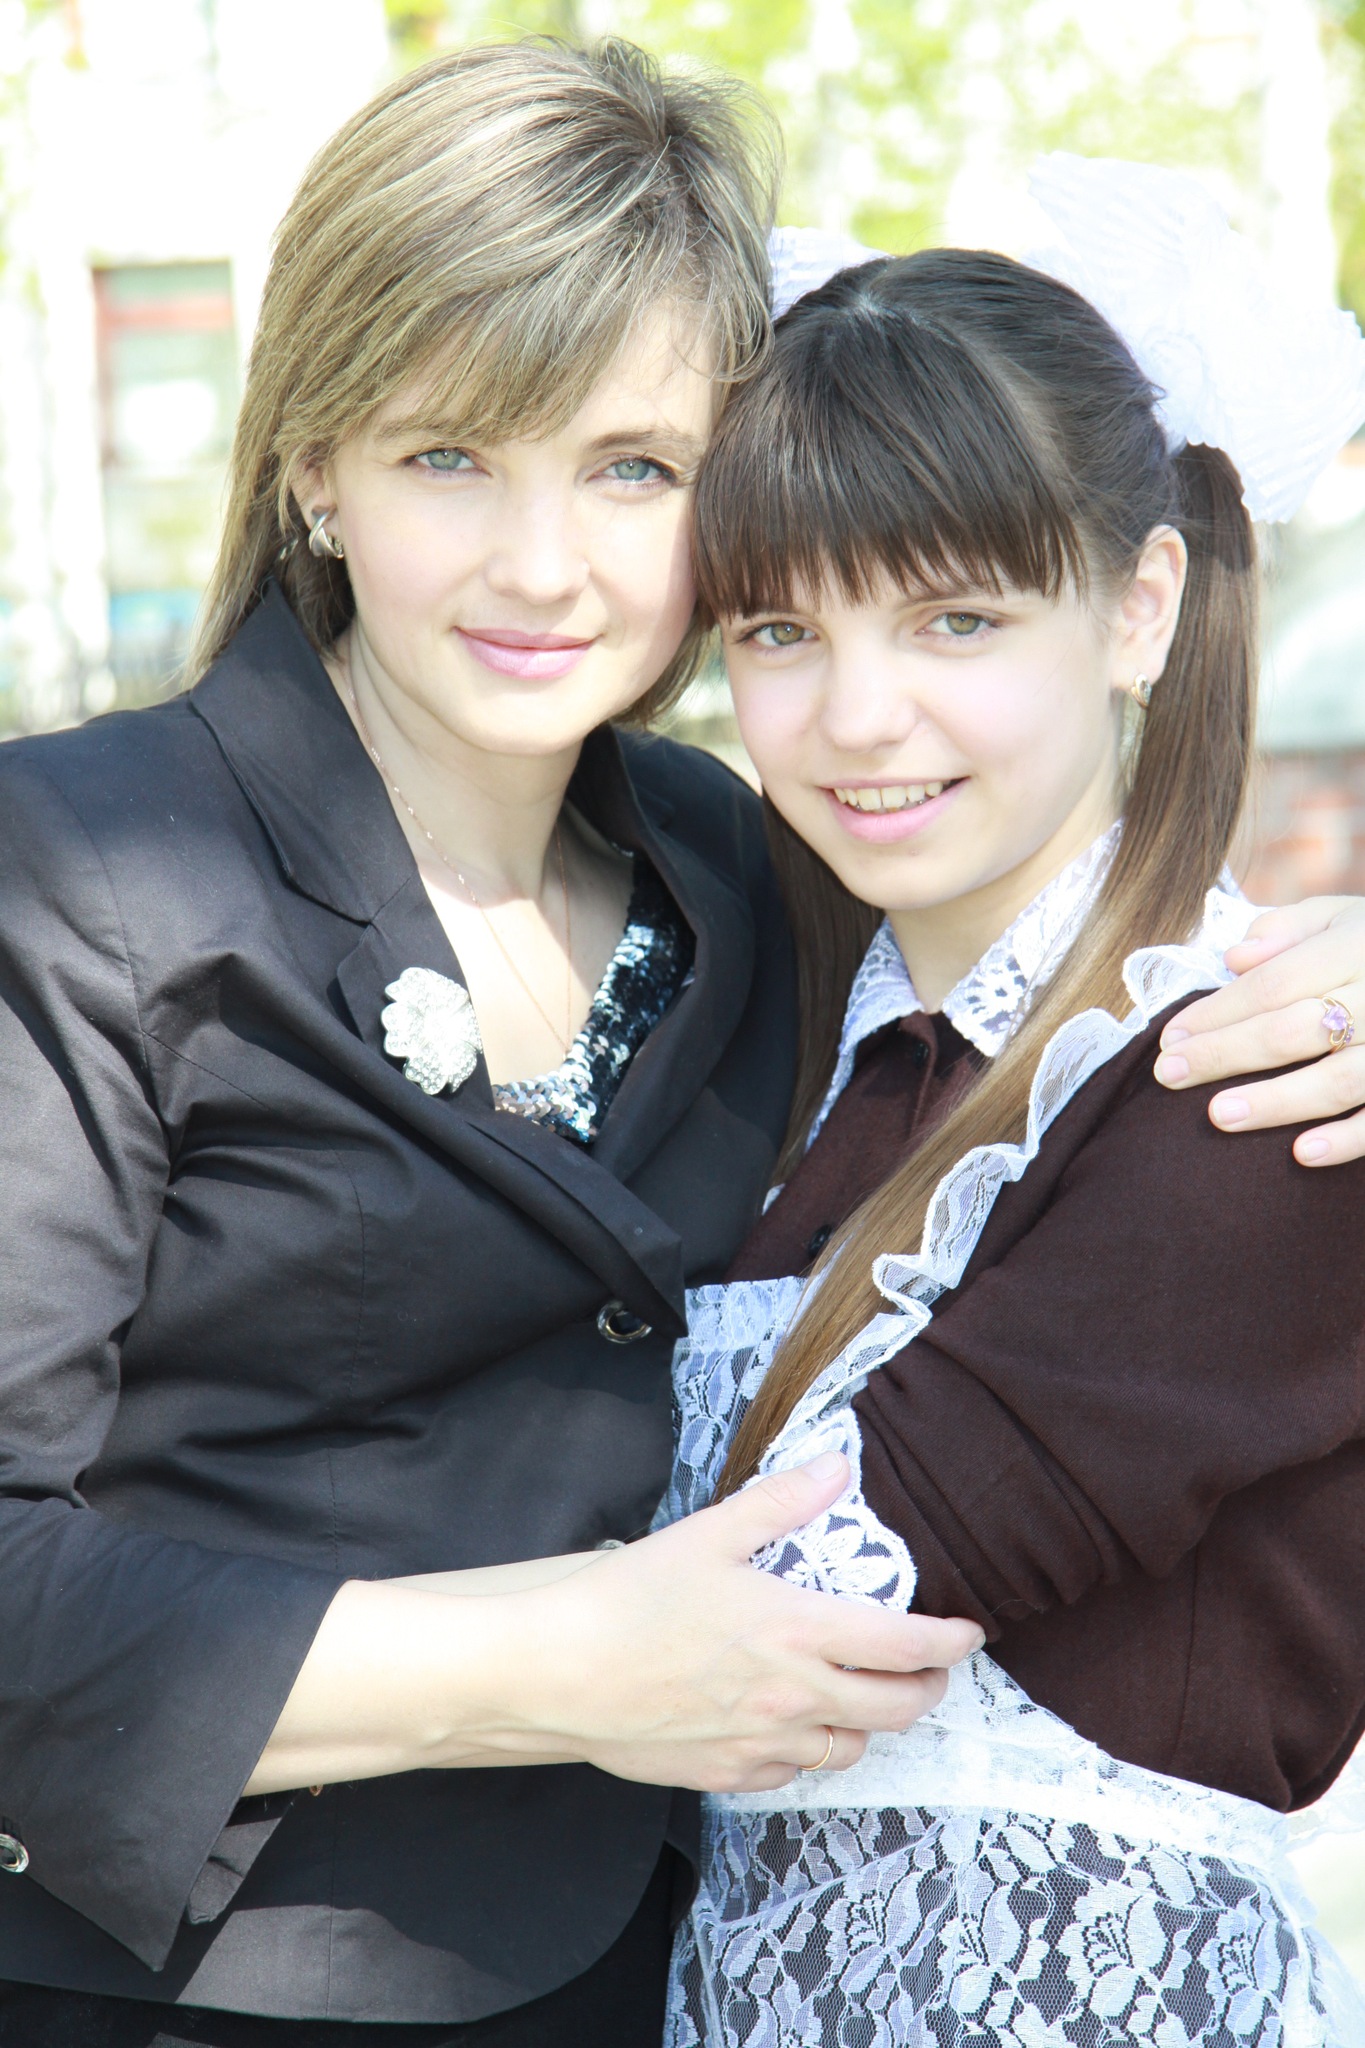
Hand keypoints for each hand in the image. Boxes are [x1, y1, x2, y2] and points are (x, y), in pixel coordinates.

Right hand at [247, 1452, 981, 1797]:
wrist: (559, 1675)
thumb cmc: (631, 1599)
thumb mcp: (709, 1534)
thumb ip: (782, 1503)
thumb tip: (838, 1467)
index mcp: (800, 1632)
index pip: (907, 1646)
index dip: (949, 1642)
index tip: (966, 1631)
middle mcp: (796, 1697)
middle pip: (896, 1709)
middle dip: (926, 1689)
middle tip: (928, 1669)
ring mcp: (764, 1745)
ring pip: (851, 1748)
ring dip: (871, 1722)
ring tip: (863, 1693)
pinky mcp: (729, 1775)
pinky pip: (796, 1774)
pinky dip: (812, 1751)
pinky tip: (796, 1725)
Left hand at [1154, 896, 1364, 1163]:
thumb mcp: (1348, 916)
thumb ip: (1291, 930)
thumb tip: (1234, 958)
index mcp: (1360, 944)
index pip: (1276, 982)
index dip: (1218, 1012)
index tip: (1169, 1039)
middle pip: (1296, 1028)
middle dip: (1227, 1053)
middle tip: (1168, 1076)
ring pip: (1340, 1078)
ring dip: (1277, 1100)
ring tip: (1218, 1116)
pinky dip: (1349, 1139)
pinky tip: (1302, 1154)